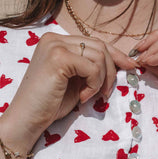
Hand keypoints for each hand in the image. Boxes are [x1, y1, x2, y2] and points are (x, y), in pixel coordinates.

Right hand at [0, 32, 135, 149]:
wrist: (26, 120)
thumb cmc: (50, 104)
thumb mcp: (76, 81)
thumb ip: (91, 67)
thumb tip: (121, 62)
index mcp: (56, 41)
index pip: (94, 42)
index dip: (115, 55)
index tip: (130, 67)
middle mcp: (54, 38)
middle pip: (100, 46)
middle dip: (110, 71)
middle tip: (105, 93)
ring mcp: (54, 46)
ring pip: (99, 55)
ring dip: (101, 80)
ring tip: (89, 96)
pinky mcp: (58, 58)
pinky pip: (92, 67)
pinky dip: (93, 84)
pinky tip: (82, 97)